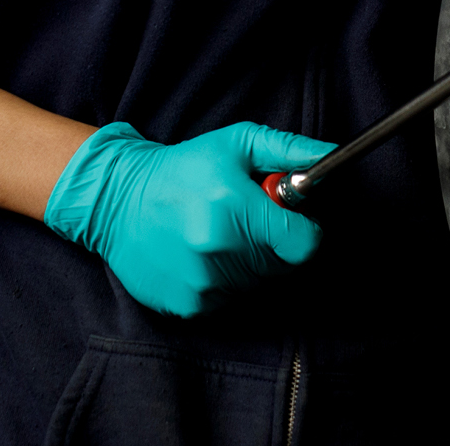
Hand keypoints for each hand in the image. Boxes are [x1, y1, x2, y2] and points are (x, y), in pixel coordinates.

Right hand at [43, 120, 334, 315]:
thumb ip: (290, 151)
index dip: (306, 230)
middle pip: (283, 265)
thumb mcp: (239, 143)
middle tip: (249, 217)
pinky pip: (230, 299)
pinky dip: (225, 280)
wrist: (118, 199)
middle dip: (275, 242)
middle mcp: (219, 252)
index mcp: (235, 210)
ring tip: (222, 231)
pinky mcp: (187, 306)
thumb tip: (331, 156)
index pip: (305, 244)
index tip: (291, 219)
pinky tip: (202, 252)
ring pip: (257, 283)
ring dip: (250, 261)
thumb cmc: (186, 166)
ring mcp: (202, 284)